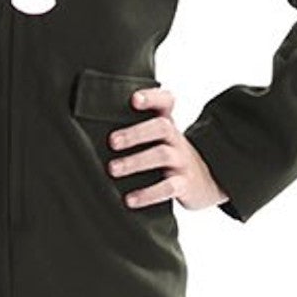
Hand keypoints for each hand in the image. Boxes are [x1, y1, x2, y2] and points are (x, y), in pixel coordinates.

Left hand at [107, 86, 228, 211]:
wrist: (206, 181)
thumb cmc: (168, 157)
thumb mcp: (158, 140)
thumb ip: (135, 131)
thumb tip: (89, 131)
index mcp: (167, 125)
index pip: (166, 101)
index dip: (152, 97)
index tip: (134, 99)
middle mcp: (175, 139)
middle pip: (161, 127)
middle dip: (135, 133)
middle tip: (112, 142)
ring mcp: (181, 161)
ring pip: (162, 155)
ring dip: (135, 162)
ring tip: (113, 169)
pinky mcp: (184, 185)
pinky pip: (168, 187)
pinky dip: (148, 194)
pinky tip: (130, 199)